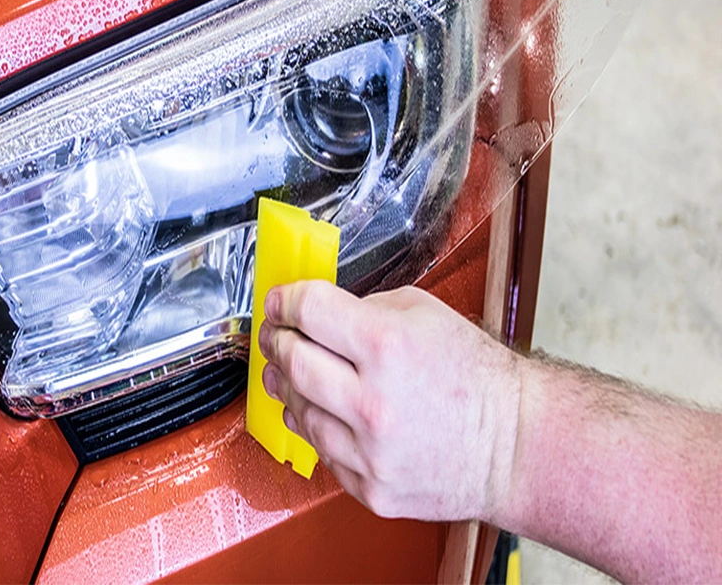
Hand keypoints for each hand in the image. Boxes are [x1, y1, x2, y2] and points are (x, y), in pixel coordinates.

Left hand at [258, 281, 520, 521]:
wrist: (512, 443)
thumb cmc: (474, 376)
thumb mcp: (424, 313)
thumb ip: (367, 309)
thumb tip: (321, 315)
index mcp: (388, 345)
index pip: (309, 311)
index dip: (285, 300)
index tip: (279, 302)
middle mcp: (374, 400)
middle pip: (292, 361)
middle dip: (276, 340)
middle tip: (276, 334)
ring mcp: (370, 451)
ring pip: (299, 411)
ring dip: (286, 385)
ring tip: (287, 372)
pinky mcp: (372, 488)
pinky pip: (323, 452)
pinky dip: (315, 426)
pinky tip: (319, 411)